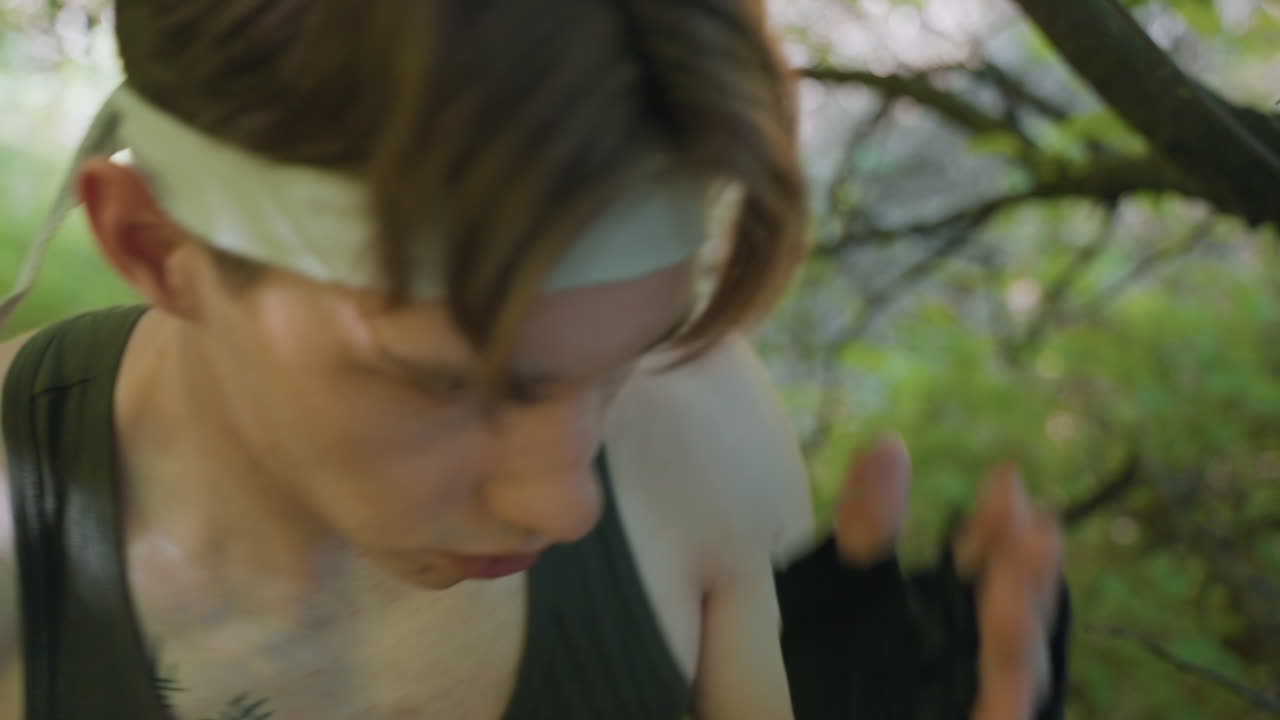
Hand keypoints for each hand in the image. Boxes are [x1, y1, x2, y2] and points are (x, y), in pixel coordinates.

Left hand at [834, 435, 1064, 719]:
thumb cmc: (858, 674)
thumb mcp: (848, 589)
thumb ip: (867, 524)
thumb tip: (886, 443)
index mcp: (960, 612)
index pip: (991, 560)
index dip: (999, 524)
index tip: (1004, 478)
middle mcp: (982, 655)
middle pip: (1014, 610)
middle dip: (1026, 569)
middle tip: (1036, 525)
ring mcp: (987, 699)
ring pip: (1015, 671)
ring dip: (1022, 632)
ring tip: (1018, 586)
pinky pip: (1001, 717)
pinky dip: (1008, 707)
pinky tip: (1006, 693)